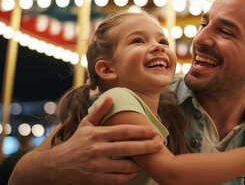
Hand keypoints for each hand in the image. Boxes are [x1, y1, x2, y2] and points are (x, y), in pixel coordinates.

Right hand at [45, 96, 161, 184]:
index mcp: (97, 134)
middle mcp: (98, 149)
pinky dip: (129, 176)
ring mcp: (97, 166)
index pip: (124, 131)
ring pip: (126, 166)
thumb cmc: (75, 142)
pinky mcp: (96, 179)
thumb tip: (110, 97)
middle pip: (129, 148)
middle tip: (159, 144)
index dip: (141, 131)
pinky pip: (118, 179)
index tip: (153, 131)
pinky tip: (134, 171)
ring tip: (147, 159)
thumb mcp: (85, 125)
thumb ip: (99, 111)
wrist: (56, 165)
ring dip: (139, 163)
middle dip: (147, 146)